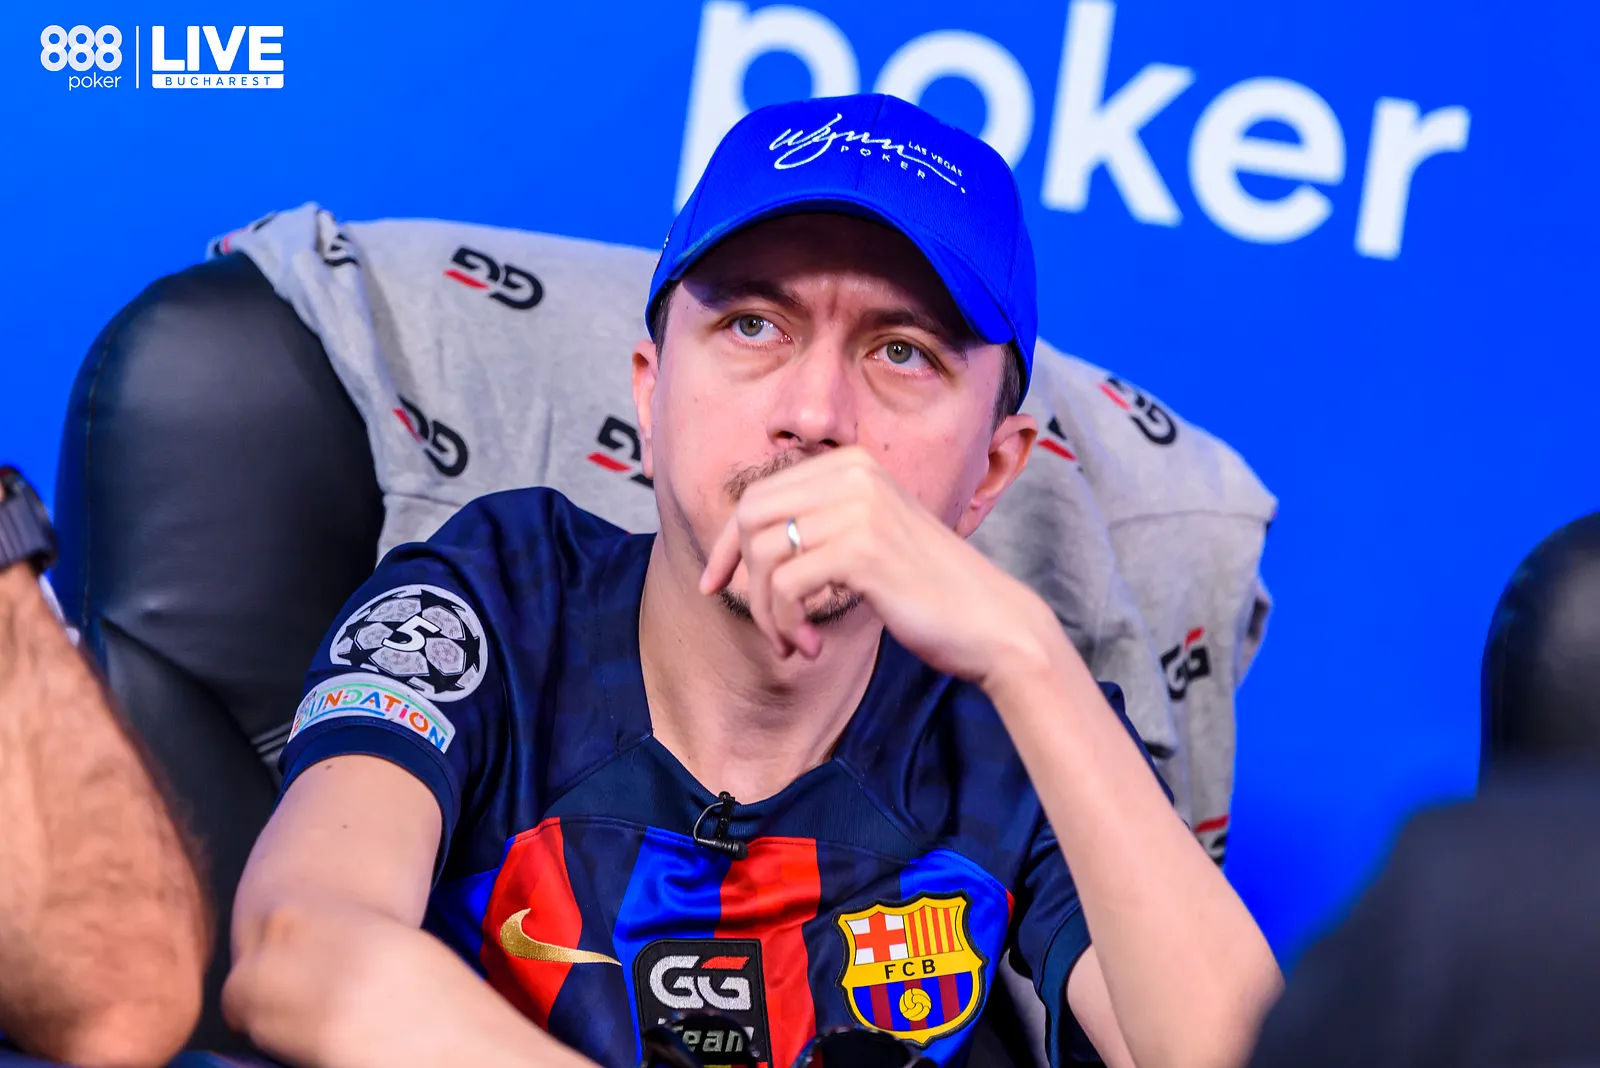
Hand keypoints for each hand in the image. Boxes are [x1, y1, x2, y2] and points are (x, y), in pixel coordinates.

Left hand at [698, 446, 1051, 686]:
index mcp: (851, 465)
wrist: (990, 623)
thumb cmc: (926, 591)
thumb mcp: (866, 538)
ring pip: (764, 556)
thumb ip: (817, 524)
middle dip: (739, 576)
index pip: (757, 495)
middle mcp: (853, 474)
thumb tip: (739, 539)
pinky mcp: (863, 550)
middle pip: (749, 518)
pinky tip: (812, 648)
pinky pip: (787, 587)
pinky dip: (787, 626)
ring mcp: (859, 508)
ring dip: (768, 613)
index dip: (725, 544)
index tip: (713, 584)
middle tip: (764, 623)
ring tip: (794, 643)